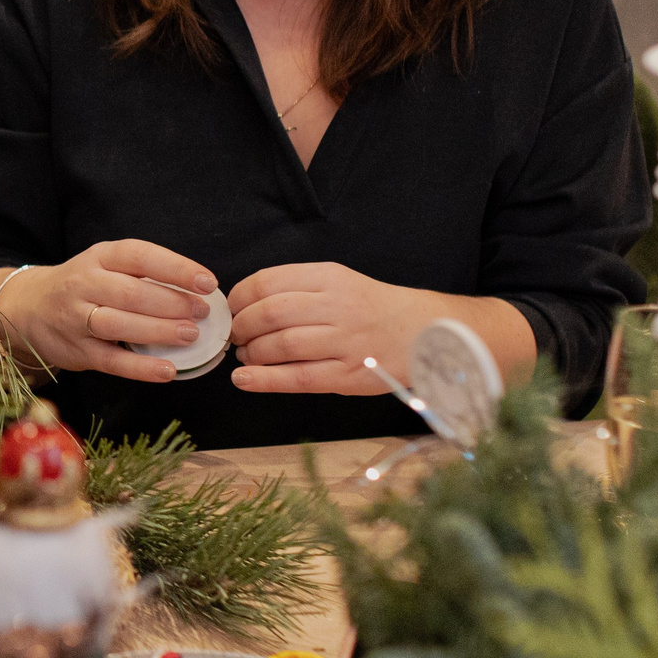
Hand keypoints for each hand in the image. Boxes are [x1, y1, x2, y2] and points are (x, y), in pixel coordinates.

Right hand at [0, 243, 219, 382]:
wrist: (28, 307)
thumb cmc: (83, 286)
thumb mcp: (105, 265)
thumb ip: (142, 274)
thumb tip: (198, 291)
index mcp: (99, 257)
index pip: (140, 256)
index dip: (176, 268)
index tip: (207, 282)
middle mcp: (84, 284)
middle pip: (131, 293)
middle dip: (172, 303)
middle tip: (202, 313)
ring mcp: (76, 318)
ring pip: (119, 324)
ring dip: (158, 330)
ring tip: (190, 335)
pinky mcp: (76, 351)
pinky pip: (112, 361)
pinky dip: (141, 368)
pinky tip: (168, 370)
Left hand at [225, 262, 438, 394]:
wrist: (425, 331)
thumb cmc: (371, 308)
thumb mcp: (338, 282)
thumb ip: (296, 288)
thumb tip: (244, 303)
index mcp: (329, 277)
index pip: (267, 282)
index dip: (239, 298)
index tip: (231, 309)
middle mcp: (337, 306)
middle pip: (269, 314)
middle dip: (241, 327)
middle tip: (236, 336)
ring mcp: (344, 342)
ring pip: (280, 345)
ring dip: (252, 353)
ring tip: (246, 356)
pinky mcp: (349, 375)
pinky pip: (298, 378)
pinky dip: (265, 380)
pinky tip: (245, 380)